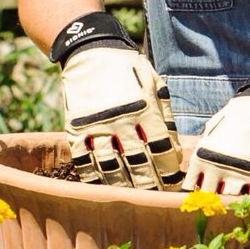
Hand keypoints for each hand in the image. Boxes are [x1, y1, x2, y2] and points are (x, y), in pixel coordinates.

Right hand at [54, 13, 182, 189]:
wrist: (89, 50)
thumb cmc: (128, 67)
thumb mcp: (153, 84)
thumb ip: (165, 116)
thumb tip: (173, 149)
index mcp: (145, 108)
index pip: (161, 149)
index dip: (169, 170)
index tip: (173, 182)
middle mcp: (122, 120)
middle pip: (138, 163)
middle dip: (149, 184)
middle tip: (155, 198)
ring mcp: (97, 125)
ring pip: (112, 166)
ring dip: (122, 185)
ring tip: (131, 198)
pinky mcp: (76, 128)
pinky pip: (84, 159)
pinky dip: (92, 176)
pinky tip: (100, 186)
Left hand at [183, 59, 249, 193]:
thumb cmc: (240, 115)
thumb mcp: (215, 129)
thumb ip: (206, 148)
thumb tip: (201, 166)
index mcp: (202, 157)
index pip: (191, 186)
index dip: (199, 186)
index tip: (205, 185)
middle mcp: (216, 171)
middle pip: (209, 196)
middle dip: (215, 192)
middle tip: (223, 186)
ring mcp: (238, 178)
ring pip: (230, 197)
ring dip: (234, 190)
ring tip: (241, 179)